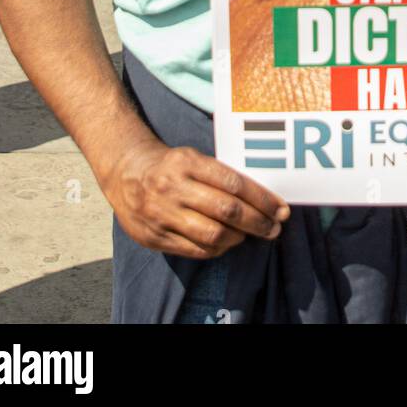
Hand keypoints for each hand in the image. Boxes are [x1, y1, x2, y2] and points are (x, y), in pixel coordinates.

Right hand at [102, 138, 289, 258]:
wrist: (125, 172)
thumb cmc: (170, 165)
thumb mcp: (192, 157)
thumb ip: (220, 174)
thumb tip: (261, 195)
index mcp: (187, 162)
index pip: (233, 182)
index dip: (262, 198)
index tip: (280, 208)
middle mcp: (174, 187)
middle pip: (227, 210)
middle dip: (257, 221)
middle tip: (274, 227)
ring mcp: (162, 214)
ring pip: (212, 234)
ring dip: (239, 238)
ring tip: (250, 235)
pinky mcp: (154, 237)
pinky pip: (195, 249)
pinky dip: (217, 249)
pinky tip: (227, 243)